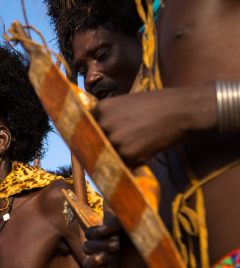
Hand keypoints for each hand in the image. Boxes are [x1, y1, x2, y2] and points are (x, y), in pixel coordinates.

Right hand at [83, 218, 148, 267]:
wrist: (164, 252)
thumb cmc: (147, 234)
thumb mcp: (129, 223)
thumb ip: (114, 223)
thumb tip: (100, 232)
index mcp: (107, 234)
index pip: (89, 233)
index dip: (94, 233)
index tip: (110, 233)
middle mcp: (104, 248)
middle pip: (87, 247)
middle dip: (99, 245)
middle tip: (117, 245)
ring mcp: (107, 262)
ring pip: (87, 262)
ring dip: (93, 259)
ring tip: (106, 257)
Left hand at [91, 85, 216, 165]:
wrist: (184, 109)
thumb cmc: (159, 105)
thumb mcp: (127, 103)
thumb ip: (110, 117)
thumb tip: (98, 133)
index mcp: (102, 108)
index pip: (84, 127)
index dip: (87, 137)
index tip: (88, 144)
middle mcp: (103, 122)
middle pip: (92, 143)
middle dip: (100, 149)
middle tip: (110, 153)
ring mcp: (114, 138)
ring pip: (106, 155)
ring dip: (115, 157)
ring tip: (135, 150)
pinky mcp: (127, 153)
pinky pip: (121, 164)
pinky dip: (129, 163)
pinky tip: (142, 154)